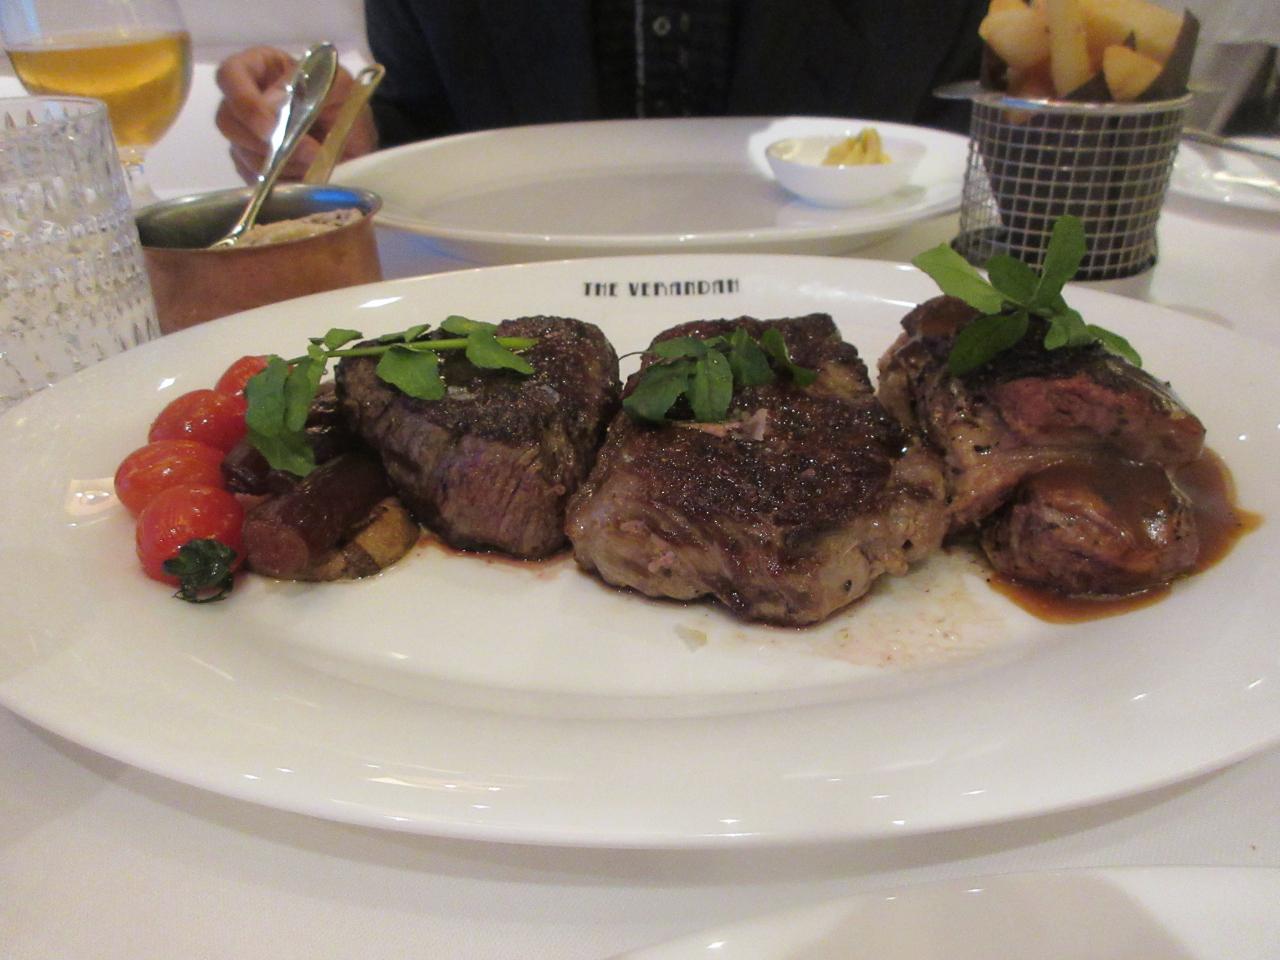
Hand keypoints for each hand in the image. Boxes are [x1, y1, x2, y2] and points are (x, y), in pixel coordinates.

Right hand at [214, 46, 378, 182]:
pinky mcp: (253, 165)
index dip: (244, 102)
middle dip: (264, 142)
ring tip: (313, 162)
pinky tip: (305, 174)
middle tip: (306, 151)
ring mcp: (246, 134)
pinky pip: (254, 178)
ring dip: (279, 163)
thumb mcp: (338, 86)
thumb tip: (269, 108)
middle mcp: (245, 99)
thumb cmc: (346, 103)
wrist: (359, 140)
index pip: (230, 75)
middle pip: (227, 121)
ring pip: (241, 153)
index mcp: (259, 68)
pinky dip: (281, 180)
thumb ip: (305, 88)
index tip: (270, 127)